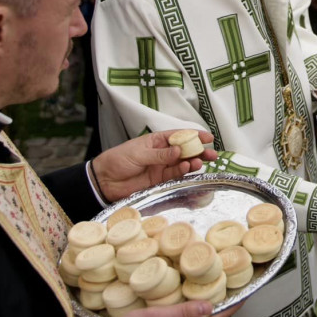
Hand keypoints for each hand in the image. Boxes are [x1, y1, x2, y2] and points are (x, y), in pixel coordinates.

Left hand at [91, 129, 215, 201]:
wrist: (104, 181)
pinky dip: (182, 172)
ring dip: (193, 162)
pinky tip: (188, 168)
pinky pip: (174, 175)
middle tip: (212, 154)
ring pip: (182, 164)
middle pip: (185, 151)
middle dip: (199, 151)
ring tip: (200, 162)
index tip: (208, 137)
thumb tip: (178, 151)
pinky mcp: (159, 180)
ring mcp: (161, 167)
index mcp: (156, 141)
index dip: (194, 136)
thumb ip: (159, 154)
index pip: (179, 136)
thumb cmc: (118, 160)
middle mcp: (162, 153)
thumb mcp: (138, 153)